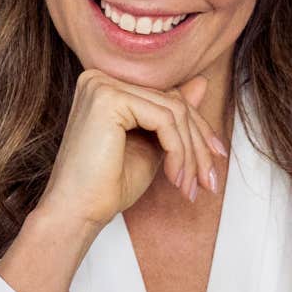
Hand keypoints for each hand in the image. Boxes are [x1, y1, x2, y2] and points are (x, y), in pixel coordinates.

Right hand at [35, 70, 226, 228]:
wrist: (77, 213)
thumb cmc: (107, 186)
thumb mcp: (151, 146)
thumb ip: (172, 117)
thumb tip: (202, 82)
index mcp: (106, 87)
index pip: (165, 98)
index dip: (197, 130)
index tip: (215, 160)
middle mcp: (100, 78)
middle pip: (172, 103)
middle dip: (198, 145)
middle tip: (208, 181)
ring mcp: (102, 85)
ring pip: (173, 112)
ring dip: (190, 153)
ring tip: (189, 186)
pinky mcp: (108, 97)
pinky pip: (164, 119)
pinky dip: (178, 151)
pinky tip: (175, 177)